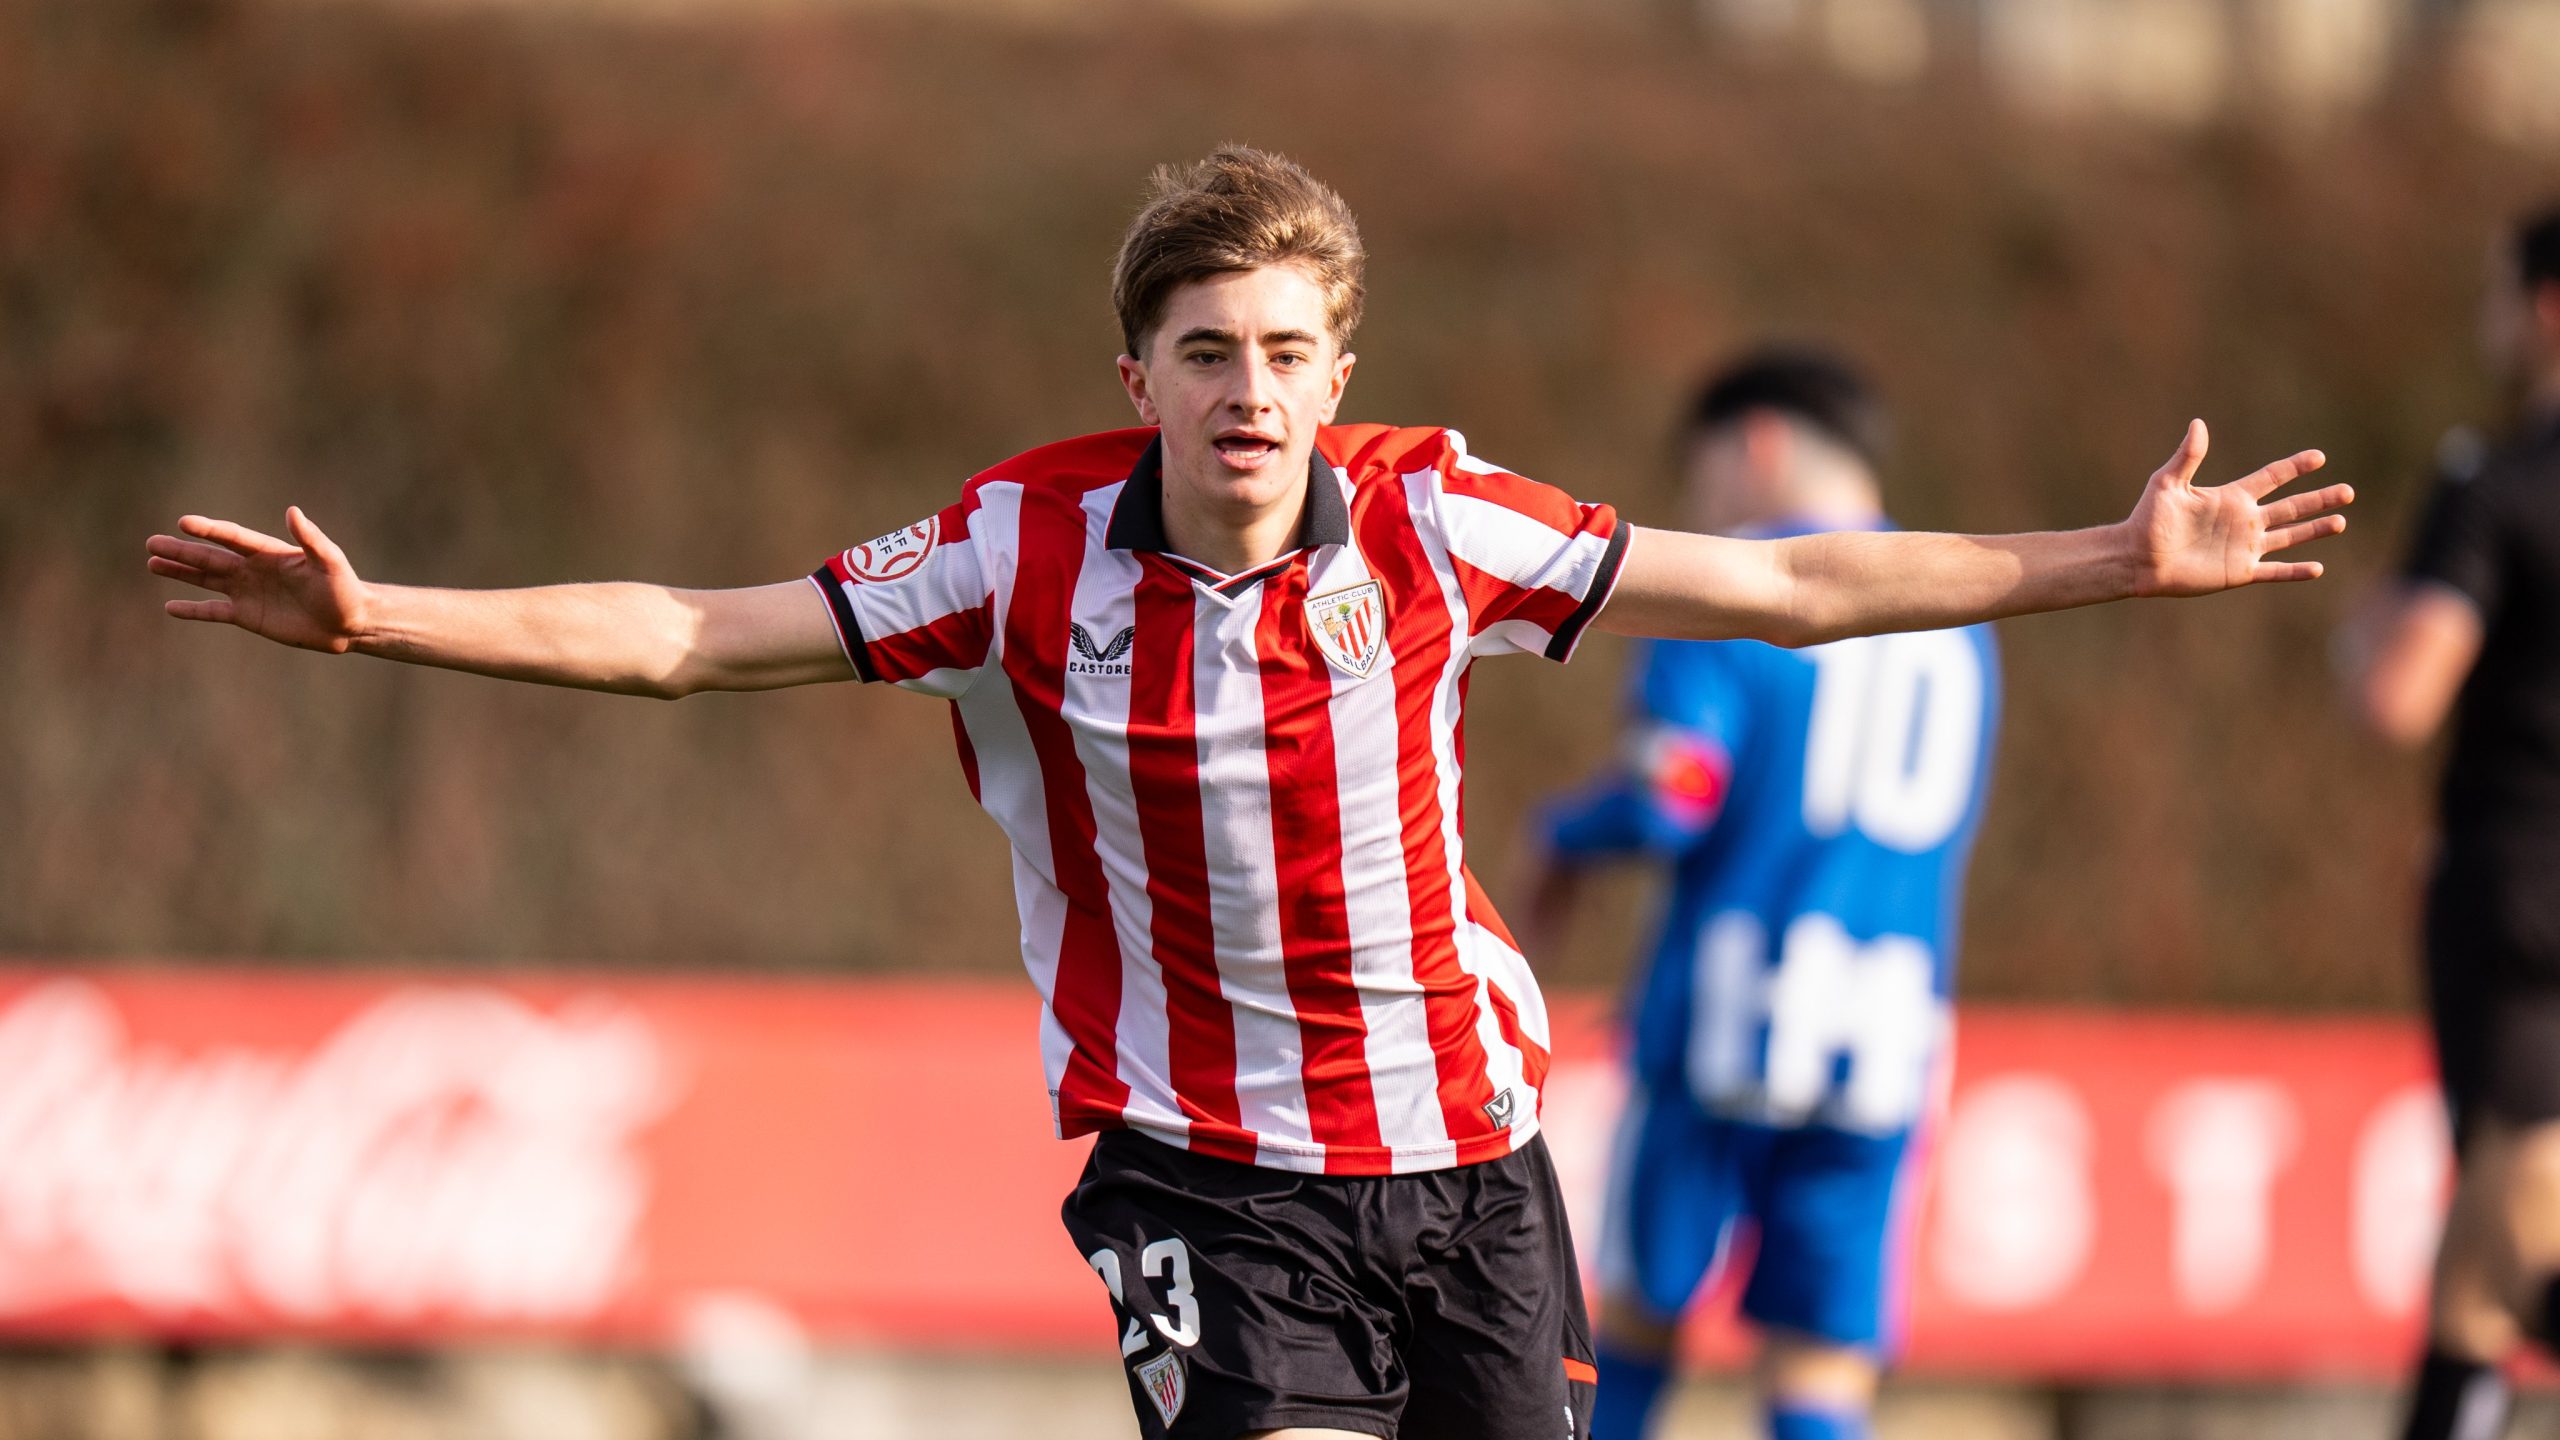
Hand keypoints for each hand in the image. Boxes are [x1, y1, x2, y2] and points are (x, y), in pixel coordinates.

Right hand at [145, 508, 368, 652]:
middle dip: (182, 551)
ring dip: (181, 572)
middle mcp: (254, 570)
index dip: (209, 530)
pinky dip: (193, 610)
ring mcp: (248, 592)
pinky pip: (214, 611)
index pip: (233, 537)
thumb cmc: (344, 589)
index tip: (184, 523)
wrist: (351, 623)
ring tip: (152, 563)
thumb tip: (292, 511)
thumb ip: (311, 538)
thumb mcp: (330, 561)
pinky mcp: (249, 616)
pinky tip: (170, 607)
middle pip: (211, 557)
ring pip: (206, 580)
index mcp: (270, 553)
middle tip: (151, 543)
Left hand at [2126, 420, 2351, 597]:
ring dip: (2315, 530)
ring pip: (2290, 537)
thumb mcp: (2167, 484)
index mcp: (2231, 497)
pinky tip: (2317, 568)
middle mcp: (2244, 521)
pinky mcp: (2240, 571)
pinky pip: (2274, 571)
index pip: (2271, 478)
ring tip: (2341, 521)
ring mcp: (2245, 547)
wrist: (2138, 558)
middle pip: (2291, 507)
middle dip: (2319, 499)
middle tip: (2349, 491)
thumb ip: (2188, 456)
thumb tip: (2198, 423)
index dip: (2294, 467)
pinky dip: (2295, 571)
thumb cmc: (2148, 519)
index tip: (2319, 457)